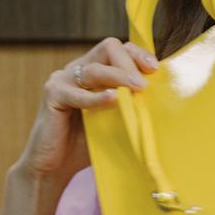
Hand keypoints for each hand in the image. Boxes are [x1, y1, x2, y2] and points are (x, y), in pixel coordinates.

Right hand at [14, 37, 157, 184]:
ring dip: (119, 76)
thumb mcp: (114, 120)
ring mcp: (63, 79)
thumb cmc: (86, 144)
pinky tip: (112, 99)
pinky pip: (77, 93)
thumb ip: (129, 105)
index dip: (138, 54)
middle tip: (145, 84)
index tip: (156, 69)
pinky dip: (96, 97)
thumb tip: (162, 101)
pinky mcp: (53, 94)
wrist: (54, 166)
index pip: (119, 49)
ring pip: (95, 68)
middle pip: (108, 48)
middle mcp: (78, 69)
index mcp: (94, 71)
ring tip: (137, 89)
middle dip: (130, 62)